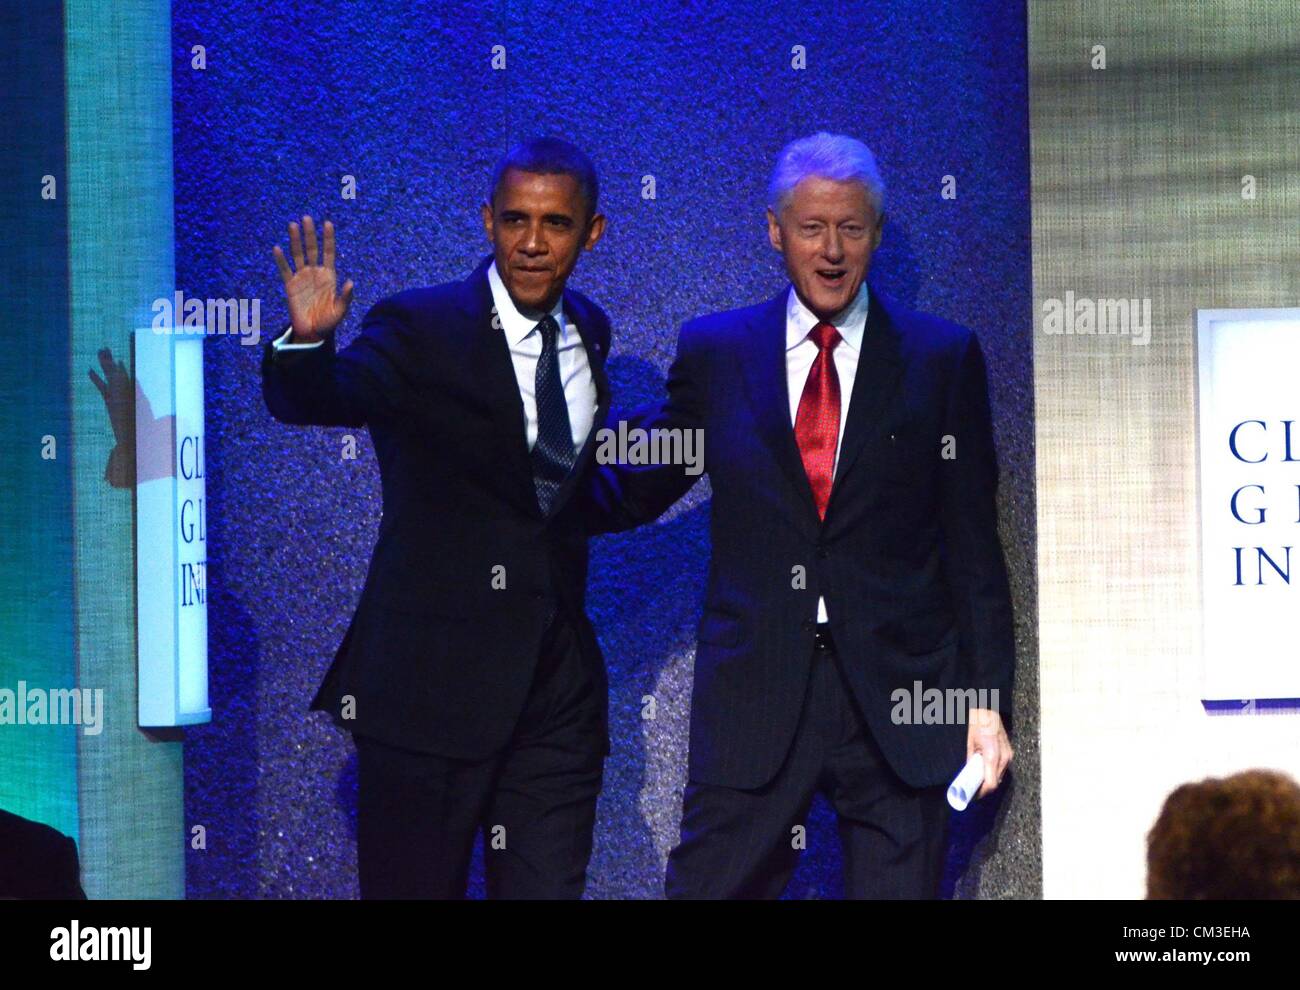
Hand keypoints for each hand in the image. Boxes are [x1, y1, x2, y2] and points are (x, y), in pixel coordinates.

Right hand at [273, 215, 353, 341]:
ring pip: (297, 255)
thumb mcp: (340, 311)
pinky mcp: (290, 286)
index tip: (327, 223)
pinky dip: (281, 260)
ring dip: (295, 240)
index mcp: (329, 276)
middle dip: (310, 234)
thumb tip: (350, 283)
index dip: (328, 239)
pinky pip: (285, 270)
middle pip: (311, 249)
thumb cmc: (329, 322)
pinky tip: (278, 248)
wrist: (312, 333)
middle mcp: (315, 273)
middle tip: (307, 218)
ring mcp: (302, 278)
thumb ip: (345, 297)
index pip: (328, 253)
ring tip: (293, 225)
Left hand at [967, 708, 1011, 797]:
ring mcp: (1009, 755)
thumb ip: (971, 760)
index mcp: (993, 756)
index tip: (972, 796)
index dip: (982, 792)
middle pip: (996, 781)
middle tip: (973, 791)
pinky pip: (1001, 768)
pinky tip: (985, 772)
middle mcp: (1004, 758)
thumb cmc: (976, 724)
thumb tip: (968, 774)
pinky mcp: (1009, 752)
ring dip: (989, 781)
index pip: (991, 783)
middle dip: (984, 788)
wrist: (988, 710)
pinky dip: (993, 772)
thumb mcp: (969, 743)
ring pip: (999, 776)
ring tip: (977, 782)